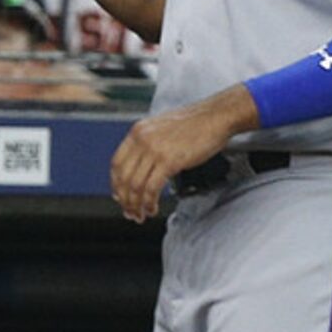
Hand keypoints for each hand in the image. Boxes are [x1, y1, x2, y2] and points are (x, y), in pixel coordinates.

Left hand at [110, 85, 259, 222]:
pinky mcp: (169, 161)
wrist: (216, 116)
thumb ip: (148, 143)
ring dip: (136, 205)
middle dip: (124, 199)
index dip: (116, 183)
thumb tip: (141, 166)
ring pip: (135, 185)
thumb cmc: (195, 123)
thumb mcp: (161, 128)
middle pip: (123, 177)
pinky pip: (151, 188)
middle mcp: (142, 140)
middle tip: (130, 212)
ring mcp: (154, 150)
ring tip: (141, 215)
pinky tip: (153, 208)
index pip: (117, 163)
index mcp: (137, 132)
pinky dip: (149, 202)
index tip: (119, 196)